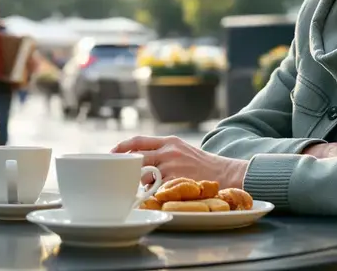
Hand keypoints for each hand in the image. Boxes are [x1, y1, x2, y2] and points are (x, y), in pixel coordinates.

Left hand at [112, 135, 248, 188]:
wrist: (225, 173)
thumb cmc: (201, 164)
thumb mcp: (181, 149)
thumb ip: (162, 151)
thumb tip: (137, 159)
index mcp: (169, 141)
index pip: (139, 140)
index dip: (122, 146)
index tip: (110, 153)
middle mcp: (169, 152)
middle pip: (137, 158)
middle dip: (125, 167)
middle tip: (115, 174)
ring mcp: (172, 167)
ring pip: (144, 176)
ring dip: (141, 183)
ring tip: (143, 187)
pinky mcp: (176, 182)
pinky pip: (156, 190)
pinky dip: (152, 194)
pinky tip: (156, 195)